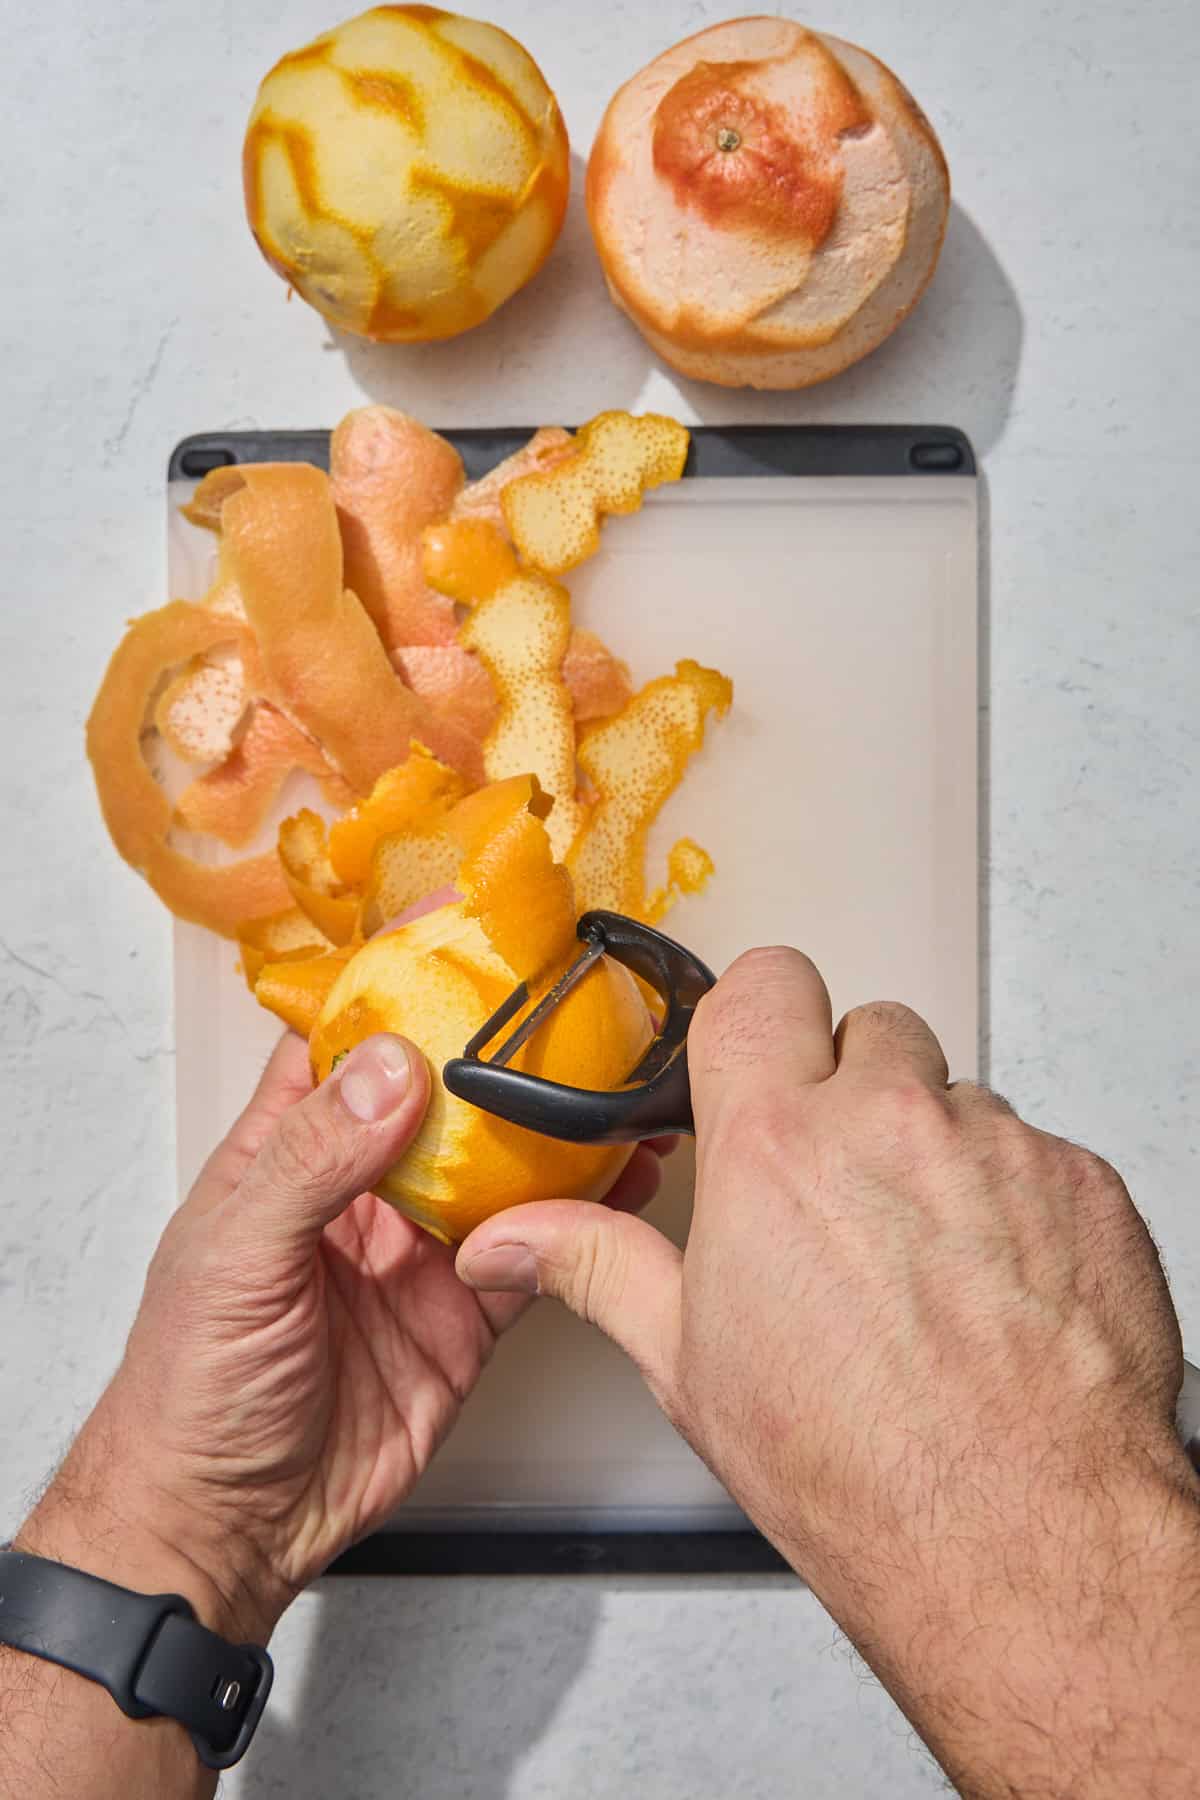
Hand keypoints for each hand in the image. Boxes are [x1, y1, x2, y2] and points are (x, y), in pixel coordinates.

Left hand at [18, 1031, 668, 1645]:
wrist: (227, 1527)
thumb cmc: (191, 1391)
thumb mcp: (235, 1259)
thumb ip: (313, 1162)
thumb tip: (389, 1069)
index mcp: (288, 1155)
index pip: (343, 1045)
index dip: (396, 987)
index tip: (457, 935)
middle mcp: (360, 1191)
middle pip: (442, 1098)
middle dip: (499, 1053)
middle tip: (566, 1004)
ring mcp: (417, 1250)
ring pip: (500, 1169)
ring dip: (553, 1131)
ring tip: (613, 1084)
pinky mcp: (466, 1314)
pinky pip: (533, 1251)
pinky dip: (580, 1220)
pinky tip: (616, 1183)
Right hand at [459, 947, 1199, 1796]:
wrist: (1015, 1534)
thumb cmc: (854, 1462)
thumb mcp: (687, 1360)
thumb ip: (594, 1265)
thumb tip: (508, 1241)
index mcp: (775, 1144)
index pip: (763, 985)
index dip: (760, 1017)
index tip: (762, 1057)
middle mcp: (890, 1120)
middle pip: (870, 1029)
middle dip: (852, 1087)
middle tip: (843, 1180)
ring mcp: (998, 1144)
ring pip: (957, 1095)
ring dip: (936, 1148)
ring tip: (925, 1253)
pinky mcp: (1085, 1182)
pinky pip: (1039, 1153)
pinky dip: (1018, 1199)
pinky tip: (996, 1285)